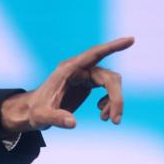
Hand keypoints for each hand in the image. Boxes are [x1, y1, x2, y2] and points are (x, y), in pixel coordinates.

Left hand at [0, 36, 134, 134]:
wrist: (32, 112)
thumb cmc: (34, 112)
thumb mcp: (40, 117)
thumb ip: (55, 119)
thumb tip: (72, 123)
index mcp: (67, 70)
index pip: (94, 54)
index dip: (112, 47)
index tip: (130, 40)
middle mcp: (78, 69)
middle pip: (109, 77)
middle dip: (116, 98)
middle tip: (115, 121)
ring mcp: (84, 75)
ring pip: (112, 83)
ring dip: (114, 101)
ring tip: (107, 119)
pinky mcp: (88, 82)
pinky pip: (109, 88)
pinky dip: (110, 102)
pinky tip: (101, 113)